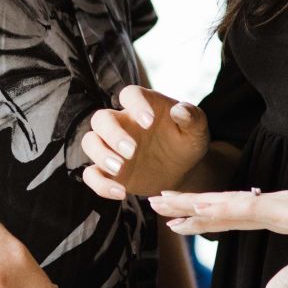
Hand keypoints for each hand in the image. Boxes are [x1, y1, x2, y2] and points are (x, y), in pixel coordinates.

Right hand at [81, 86, 209, 200]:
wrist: (182, 169)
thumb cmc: (187, 141)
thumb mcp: (197, 129)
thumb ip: (191, 117)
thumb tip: (179, 110)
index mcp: (144, 106)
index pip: (130, 94)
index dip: (136, 105)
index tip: (149, 122)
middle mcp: (123, 123)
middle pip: (101, 119)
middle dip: (112, 134)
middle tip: (132, 151)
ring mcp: (112, 147)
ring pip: (90, 142)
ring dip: (100, 155)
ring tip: (120, 169)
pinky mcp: (109, 170)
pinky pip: (92, 174)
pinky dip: (100, 184)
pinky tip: (121, 193)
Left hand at [150, 175, 287, 287]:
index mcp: (282, 215)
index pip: (234, 218)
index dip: (205, 220)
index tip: (177, 221)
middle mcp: (276, 206)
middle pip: (222, 206)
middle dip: (188, 207)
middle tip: (155, 203)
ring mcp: (282, 204)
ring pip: (229, 204)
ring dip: (196, 204)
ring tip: (165, 202)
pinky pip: (253, 208)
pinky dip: (225, 208)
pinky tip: (203, 207)